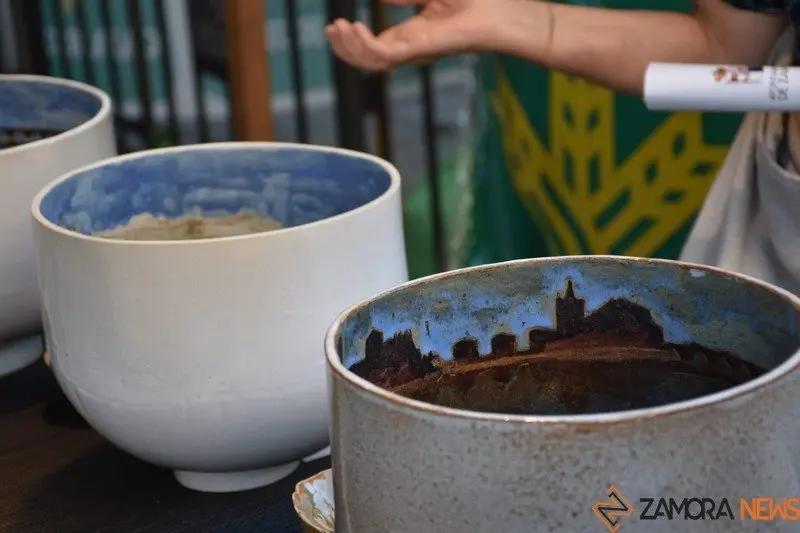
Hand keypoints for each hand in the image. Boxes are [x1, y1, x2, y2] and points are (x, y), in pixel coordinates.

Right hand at [324, 0, 505, 70]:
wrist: (500, 12)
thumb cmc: (472, 2)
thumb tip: (380, 0)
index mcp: (412, 36)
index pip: (374, 47)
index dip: (351, 40)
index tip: (335, 25)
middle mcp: (410, 48)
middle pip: (368, 59)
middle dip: (344, 48)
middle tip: (331, 29)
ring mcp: (414, 51)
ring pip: (371, 62)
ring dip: (349, 48)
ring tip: (338, 28)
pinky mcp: (420, 49)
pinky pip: (384, 56)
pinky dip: (364, 46)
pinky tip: (354, 29)